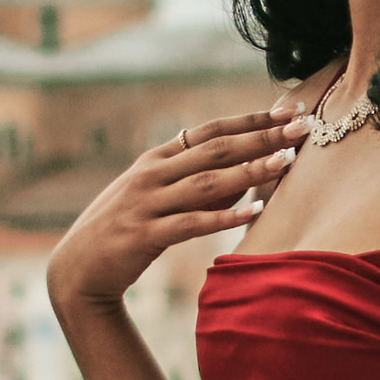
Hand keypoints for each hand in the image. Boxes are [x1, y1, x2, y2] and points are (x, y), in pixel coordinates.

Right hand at [46, 107, 310, 319]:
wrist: (78, 268)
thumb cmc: (125, 231)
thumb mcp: (158, 199)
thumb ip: (198, 186)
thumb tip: (246, 178)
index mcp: (156, 158)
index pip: (211, 131)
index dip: (251, 119)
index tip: (289, 111)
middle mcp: (151, 173)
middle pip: (216, 150)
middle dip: (262, 137)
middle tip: (301, 129)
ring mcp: (147, 202)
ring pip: (208, 182)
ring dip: (250, 171)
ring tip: (286, 162)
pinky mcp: (144, 235)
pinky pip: (192, 223)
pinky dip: (225, 217)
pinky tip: (255, 212)